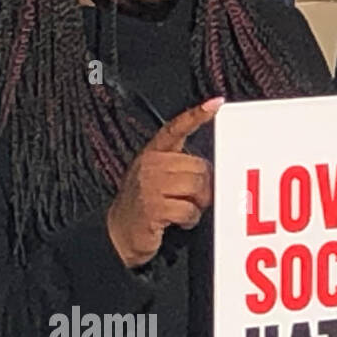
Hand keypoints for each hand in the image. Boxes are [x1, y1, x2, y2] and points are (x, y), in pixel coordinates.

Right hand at [106, 97, 221, 267]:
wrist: (120, 233)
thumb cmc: (145, 206)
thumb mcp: (157, 178)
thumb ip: (179, 167)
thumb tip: (211, 169)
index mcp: (154, 153)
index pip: (175, 128)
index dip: (196, 115)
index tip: (216, 104)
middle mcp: (151, 164)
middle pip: (199, 166)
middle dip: (204, 187)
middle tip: (194, 199)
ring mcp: (150, 185)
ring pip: (197, 186)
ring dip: (198, 204)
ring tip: (183, 209)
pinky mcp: (153, 207)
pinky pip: (189, 210)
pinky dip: (190, 220)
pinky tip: (178, 221)